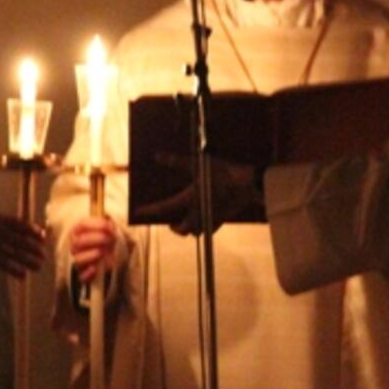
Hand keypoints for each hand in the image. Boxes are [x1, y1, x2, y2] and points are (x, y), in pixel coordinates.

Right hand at [0, 214, 45, 277]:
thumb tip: (17, 235)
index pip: (18, 224)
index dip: (31, 230)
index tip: (42, 237)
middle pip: (18, 239)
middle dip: (32, 247)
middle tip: (43, 255)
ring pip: (12, 251)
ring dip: (26, 259)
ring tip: (37, 266)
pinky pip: (1, 262)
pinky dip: (13, 269)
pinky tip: (22, 275)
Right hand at [68, 216, 118, 283]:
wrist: (107, 254)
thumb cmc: (104, 239)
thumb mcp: (107, 229)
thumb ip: (108, 224)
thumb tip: (110, 225)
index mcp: (78, 232)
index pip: (82, 225)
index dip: (96, 225)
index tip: (109, 226)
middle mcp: (75, 246)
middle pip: (79, 242)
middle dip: (97, 239)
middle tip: (109, 239)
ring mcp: (78, 260)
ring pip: (78, 259)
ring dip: (92, 254)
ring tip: (102, 252)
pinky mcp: (84, 274)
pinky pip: (82, 276)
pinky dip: (88, 273)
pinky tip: (95, 268)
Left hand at [130, 153, 259, 234]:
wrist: (249, 183)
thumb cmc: (223, 171)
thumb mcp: (198, 163)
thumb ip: (176, 161)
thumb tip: (157, 156)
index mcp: (190, 199)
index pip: (164, 207)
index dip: (150, 210)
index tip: (139, 211)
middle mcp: (199, 212)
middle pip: (182, 230)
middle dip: (175, 228)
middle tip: (171, 222)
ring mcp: (212, 218)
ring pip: (197, 232)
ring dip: (189, 229)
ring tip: (187, 220)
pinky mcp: (224, 218)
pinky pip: (211, 228)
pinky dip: (204, 226)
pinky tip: (205, 218)